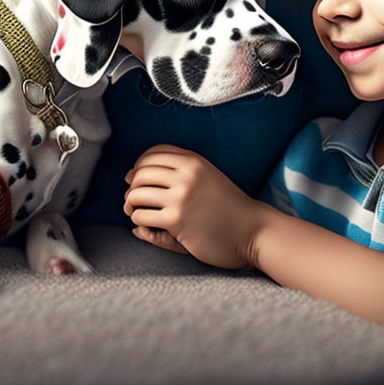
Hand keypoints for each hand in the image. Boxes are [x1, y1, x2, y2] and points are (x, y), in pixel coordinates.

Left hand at [124, 144, 264, 268]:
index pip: (152, 153)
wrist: (252, 231)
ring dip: (132, 205)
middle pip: (140, 172)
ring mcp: (181, 197)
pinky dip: (140, 221)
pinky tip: (149, 226)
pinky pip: (141, 216)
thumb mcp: (206, 178)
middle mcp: (186, 174)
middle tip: (136, 200)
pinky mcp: (177, 220)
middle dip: (132, 187)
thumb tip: (131, 176)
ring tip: (140, 213)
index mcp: (194, 161)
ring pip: (136, 194)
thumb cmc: (228, 207)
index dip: (139, 166)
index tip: (138, 180)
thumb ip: (177, 171)